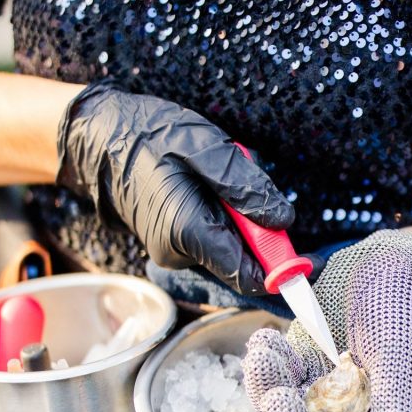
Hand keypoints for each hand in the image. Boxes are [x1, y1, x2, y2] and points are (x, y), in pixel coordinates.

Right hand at [56, 81, 293, 294]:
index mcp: (189, 231)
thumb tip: (283, 221)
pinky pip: (215, 241)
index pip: (250, 275)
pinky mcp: (173, 246)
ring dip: (241, 220)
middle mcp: (180, 253)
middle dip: (261, 233)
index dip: (284, 271)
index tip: (311, 261)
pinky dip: (225, 219)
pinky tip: (210, 187)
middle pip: (244, 263)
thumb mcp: (203, 145)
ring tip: (220, 178)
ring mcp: (174, 253)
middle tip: (253, 186)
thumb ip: (245, 186)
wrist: (99, 139)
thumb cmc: (149, 135)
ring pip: (230, 250)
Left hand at [243, 230, 411, 411]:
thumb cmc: (403, 309)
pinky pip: (274, 379)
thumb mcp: (401, 361)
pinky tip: (266, 340)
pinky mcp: (298, 372)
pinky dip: (267, 362)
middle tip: (277, 399)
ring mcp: (319, 397)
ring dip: (269, 387)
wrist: (385, 264)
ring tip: (266, 354)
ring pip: (284, 410)